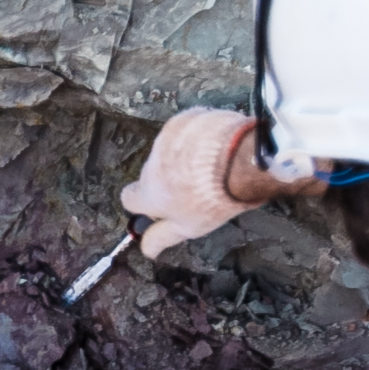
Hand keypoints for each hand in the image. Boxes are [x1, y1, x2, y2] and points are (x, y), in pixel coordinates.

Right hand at [124, 109, 260, 258]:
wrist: (238, 160)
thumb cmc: (212, 199)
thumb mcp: (189, 228)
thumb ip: (162, 238)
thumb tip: (146, 250)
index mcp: (148, 193)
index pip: (129, 198)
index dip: (145, 202)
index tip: (163, 204)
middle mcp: (151, 164)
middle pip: (154, 174)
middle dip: (170, 179)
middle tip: (198, 188)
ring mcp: (166, 138)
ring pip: (170, 150)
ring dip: (183, 157)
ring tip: (212, 166)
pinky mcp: (184, 119)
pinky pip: (186, 129)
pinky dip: (196, 137)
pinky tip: (216, 146)